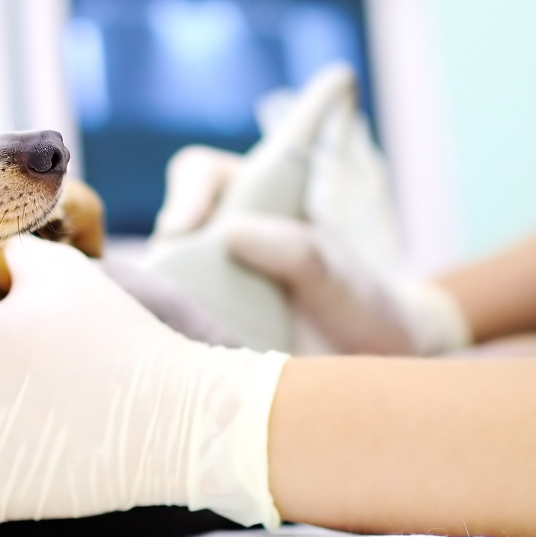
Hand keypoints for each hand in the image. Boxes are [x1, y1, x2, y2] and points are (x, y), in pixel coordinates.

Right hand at [151, 68, 468, 354]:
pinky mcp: (200, 334)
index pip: (199, 174)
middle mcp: (215, 240)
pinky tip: (195, 361)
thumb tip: (231, 233)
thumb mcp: (338, 273)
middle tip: (188, 294)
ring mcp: (203, 288)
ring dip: (171, 306)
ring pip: (159, 285)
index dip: (187, 194)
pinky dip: (175, 341)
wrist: (375, 362)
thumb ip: (299, 251)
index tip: (184, 228)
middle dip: (170, 259)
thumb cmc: (357, 301)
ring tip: (200, 335)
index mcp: (249, 201)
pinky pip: (170, 331)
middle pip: (167, 233)